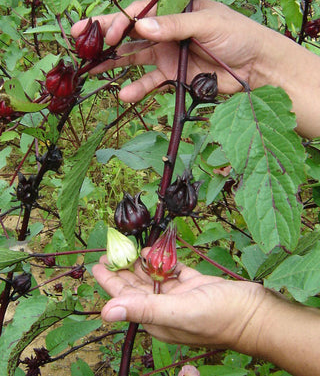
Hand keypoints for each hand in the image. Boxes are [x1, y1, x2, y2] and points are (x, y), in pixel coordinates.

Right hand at [71, 0, 319, 137]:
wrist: (259, 68)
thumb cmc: (239, 36)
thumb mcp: (209, 23)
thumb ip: (175, 25)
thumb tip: (141, 26)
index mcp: (176, 10)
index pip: (140, 12)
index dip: (120, 21)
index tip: (105, 33)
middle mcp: (168, 31)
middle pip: (131, 32)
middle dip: (105, 36)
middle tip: (78, 41)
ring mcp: (169, 54)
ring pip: (134, 57)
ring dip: (113, 63)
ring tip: (90, 69)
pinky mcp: (174, 76)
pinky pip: (150, 81)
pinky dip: (137, 88)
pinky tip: (123, 94)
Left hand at [92, 251, 268, 350]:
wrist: (256, 313)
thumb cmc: (220, 316)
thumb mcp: (179, 311)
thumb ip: (143, 309)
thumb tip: (105, 312)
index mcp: (158, 318)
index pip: (125, 298)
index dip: (109, 282)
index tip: (97, 264)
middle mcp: (166, 308)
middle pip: (137, 286)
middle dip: (123, 269)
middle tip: (110, 250)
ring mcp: (181, 296)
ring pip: (154, 277)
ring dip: (142, 263)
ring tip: (129, 248)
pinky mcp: (195, 285)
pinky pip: (173, 271)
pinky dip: (164, 261)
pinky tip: (156, 251)